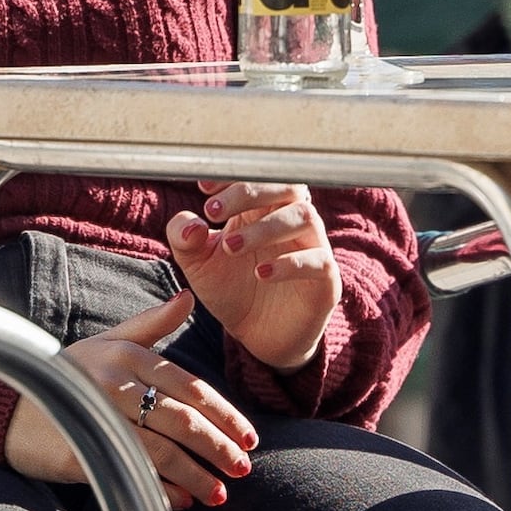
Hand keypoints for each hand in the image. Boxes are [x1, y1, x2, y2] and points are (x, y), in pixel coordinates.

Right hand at [3, 286, 260, 508]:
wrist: (7, 407)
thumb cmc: (65, 374)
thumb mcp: (107, 343)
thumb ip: (151, 325)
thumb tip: (188, 297)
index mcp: (129, 356)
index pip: (191, 388)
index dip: (225, 415)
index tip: (250, 437)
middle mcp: (116, 382)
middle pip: (183, 420)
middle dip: (219, 447)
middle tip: (243, 469)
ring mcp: (97, 416)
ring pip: (162, 450)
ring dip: (196, 474)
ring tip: (219, 493)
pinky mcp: (81, 447)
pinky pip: (131, 471)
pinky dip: (161, 489)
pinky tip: (183, 501)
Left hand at [166, 180, 340, 381]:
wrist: (257, 336)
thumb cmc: (232, 289)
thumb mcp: (198, 264)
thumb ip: (184, 238)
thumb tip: (191, 222)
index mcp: (263, 209)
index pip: (258, 175)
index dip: (233, 174)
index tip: (204, 187)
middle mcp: (292, 222)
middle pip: (288, 185)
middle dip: (249, 191)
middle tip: (213, 212)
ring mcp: (312, 248)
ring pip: (305, 216)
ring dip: (265, 227)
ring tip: (230, 247)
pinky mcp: (326, 281)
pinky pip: (319, 261)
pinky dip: (290, 263)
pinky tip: (261, 274)